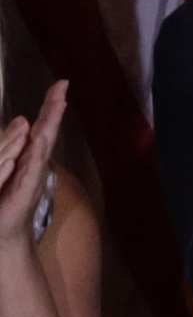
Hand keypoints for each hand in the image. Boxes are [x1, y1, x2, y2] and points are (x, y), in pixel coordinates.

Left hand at [0, 81, 65, 249]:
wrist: (3, 231)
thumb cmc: (4, 201)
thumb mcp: (5, 165)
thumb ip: (14, 144)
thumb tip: (23, 120)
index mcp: (29, 155)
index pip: (41, 126)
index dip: (50, 106)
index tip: (60, 86)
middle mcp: (35, 162)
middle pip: (47, 129)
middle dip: (54, 108)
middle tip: (63, 87)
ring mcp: (34, 174)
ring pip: (43, 143)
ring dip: (51, 124)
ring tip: (58, 104)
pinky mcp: (28, 187)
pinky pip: (33, 166)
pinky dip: (38, 151)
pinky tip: (42, 138)